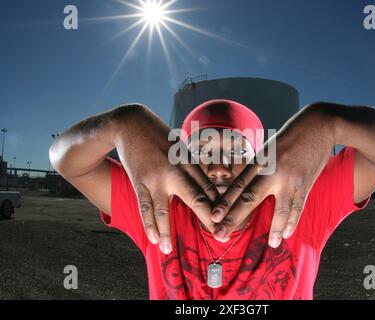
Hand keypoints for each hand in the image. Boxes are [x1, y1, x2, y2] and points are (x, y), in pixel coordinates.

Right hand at [116, 106, 217, 253]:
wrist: (130, 123)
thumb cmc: (160, 136)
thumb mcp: (181, 147)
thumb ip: (193, 167)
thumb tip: (206, 187)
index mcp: (189, 161)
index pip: (208, 188)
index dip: (220, 206)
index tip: (230, 220)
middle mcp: (175, 171)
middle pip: (196, 199)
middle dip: (209, 220)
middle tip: (220, 237)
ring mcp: (155, 178)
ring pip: (164, 210)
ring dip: (167, 232)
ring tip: (168, 250)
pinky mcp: (140, 181)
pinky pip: (145, 207)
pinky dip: (148, 224)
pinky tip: (153, 238)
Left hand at [211, 108, 334, 247]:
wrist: (318, 124)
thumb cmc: (290, 136)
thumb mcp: (268, 149)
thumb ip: (258, 169)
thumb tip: (247, 188)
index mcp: (258, 161)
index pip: (238, 186)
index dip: (225, 203)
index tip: (213, 217)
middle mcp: (271, 171)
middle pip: (249, 199)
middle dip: (233, 219)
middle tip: (220, 235)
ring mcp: (289, 178)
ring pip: (279, 209)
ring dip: (273, 229)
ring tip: (270, 244)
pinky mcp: (305, 183)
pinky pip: (298, 206)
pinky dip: (292, 222)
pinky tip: (287, 234)